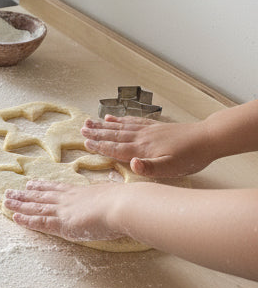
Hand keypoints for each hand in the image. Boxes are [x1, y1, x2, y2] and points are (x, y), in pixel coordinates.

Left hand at [3, 179, 126, 243]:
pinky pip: (40, 222)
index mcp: (81, 192)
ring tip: (6, 200)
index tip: (32, 183)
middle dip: (25, 194)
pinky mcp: (62, 223)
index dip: (43, 186)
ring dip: (20, 204)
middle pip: (42, 196)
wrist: (122, 205)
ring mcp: (64, 210)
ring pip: (36, 207)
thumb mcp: (114, 194)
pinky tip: (15, 217)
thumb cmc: (124, 200)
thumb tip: (117, 197)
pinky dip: (27, 220)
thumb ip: (109, 197)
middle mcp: (69, 199)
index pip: (58, 189)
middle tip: (11, 191)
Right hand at [81, 114, 208, 177]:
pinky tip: (114, 118)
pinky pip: (132, 122)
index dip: (100, 146)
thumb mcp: (172, 168)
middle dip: (96, 133)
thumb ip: (150, 168)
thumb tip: (133, 164)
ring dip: (104, 125)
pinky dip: (120, 120)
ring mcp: (148, 131)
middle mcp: (142, 138)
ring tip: (90, 121)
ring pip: (121, 127)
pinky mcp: (155, 127)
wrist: (207, 139)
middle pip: (114, 135)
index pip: (116, 148)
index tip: (85, 142)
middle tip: (81, 129)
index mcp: (143, 149)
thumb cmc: (190, 157)